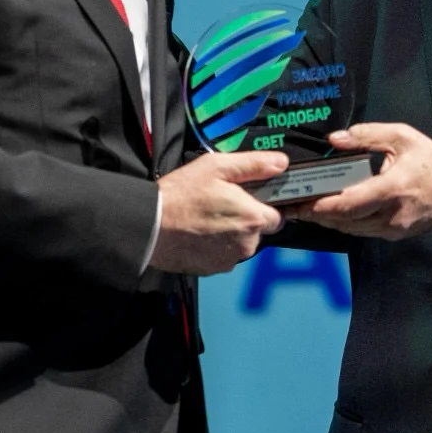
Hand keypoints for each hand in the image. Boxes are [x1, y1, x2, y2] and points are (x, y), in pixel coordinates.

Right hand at [151, 150, 287, 275]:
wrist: (151, 227)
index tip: (247, 199)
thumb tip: (280, 162)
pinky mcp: (213, 269)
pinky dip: (215, 247)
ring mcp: (230, 259)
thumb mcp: (217, 167)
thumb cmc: (181, 195)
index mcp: (253, 218)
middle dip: (244, 220)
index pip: (277, 217)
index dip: (263, 206)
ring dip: (230, 234)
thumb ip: (253, 165)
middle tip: (220, 205)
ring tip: (206, 219)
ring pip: (240, 245)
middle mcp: (247, 244)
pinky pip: (223, 256)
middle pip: (258, 231)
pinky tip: (198, 233)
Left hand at [301, 123, 431, 239]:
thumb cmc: (429, 159)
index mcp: (391, 188)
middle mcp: (390, 214)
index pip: (347, 205)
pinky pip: (362, 231)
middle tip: (294, 206)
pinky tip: (332, 213)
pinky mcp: (394, 234)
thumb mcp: (401, 136)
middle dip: (316, 215)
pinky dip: (345, 224)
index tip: (298, 202)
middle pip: (343, 221)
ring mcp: (392, 228)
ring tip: (306, 209)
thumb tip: (333, 140)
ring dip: (328, 221)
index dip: (319, 207)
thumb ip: (366, 135)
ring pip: (351, 230)